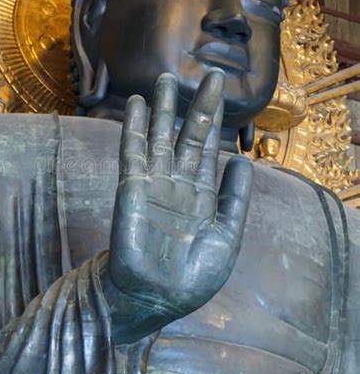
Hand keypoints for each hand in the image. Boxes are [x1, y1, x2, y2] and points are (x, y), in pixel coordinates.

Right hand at [108, 70, 252, 337]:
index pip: (209, 151)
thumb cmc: (192, 277)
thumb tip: (242, 160)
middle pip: (188, 136)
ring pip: (159, 137)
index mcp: (201, 196)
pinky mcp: (131, 187)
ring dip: (162, 109)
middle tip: (211, 75)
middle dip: (198, 107)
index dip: (216, 123)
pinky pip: (133, 152)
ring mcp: (154, 183)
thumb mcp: (226, 238)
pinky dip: (133, 128)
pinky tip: (135, 105)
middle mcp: (178, 184)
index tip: (222, 94)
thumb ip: (234, 200)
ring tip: (166, 79)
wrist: (156, 298)